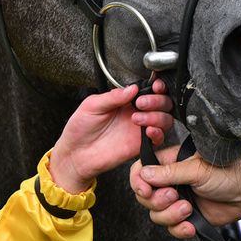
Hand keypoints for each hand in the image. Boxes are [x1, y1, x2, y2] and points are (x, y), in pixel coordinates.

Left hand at [48, 80, 173, 193]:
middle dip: (157, 100)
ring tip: (137, 118)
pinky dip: (158, 133)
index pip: (148, 90)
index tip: (155, 86)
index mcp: (125, 100)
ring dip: (157, 116)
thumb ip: (113, 96)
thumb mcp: (92, 105)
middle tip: (141, 103)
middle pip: (162, 103)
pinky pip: (159, 138)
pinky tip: (148, 131)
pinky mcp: (140, 144)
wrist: (76, 154)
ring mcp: (140, 129)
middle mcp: (136, 112)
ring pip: (165, 119)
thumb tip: (132, 88)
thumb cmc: (80, 129)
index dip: (157, 86)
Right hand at [129, 154, 240, 238]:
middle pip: (144, 197)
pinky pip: (171, 229)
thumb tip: (144, 174)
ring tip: (188, 209)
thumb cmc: (227, 173)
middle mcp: (169, 182)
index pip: (140, 171)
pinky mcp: (185, 218)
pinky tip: (191, 225)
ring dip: (170, 215)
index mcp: (168, 163)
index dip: (138, 182)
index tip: (146, 190)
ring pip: (156, 215)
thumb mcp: (197, 169)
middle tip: (174, 196)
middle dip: (157, 201)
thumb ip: (169, 173)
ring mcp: (176, 201)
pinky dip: (179, 229)